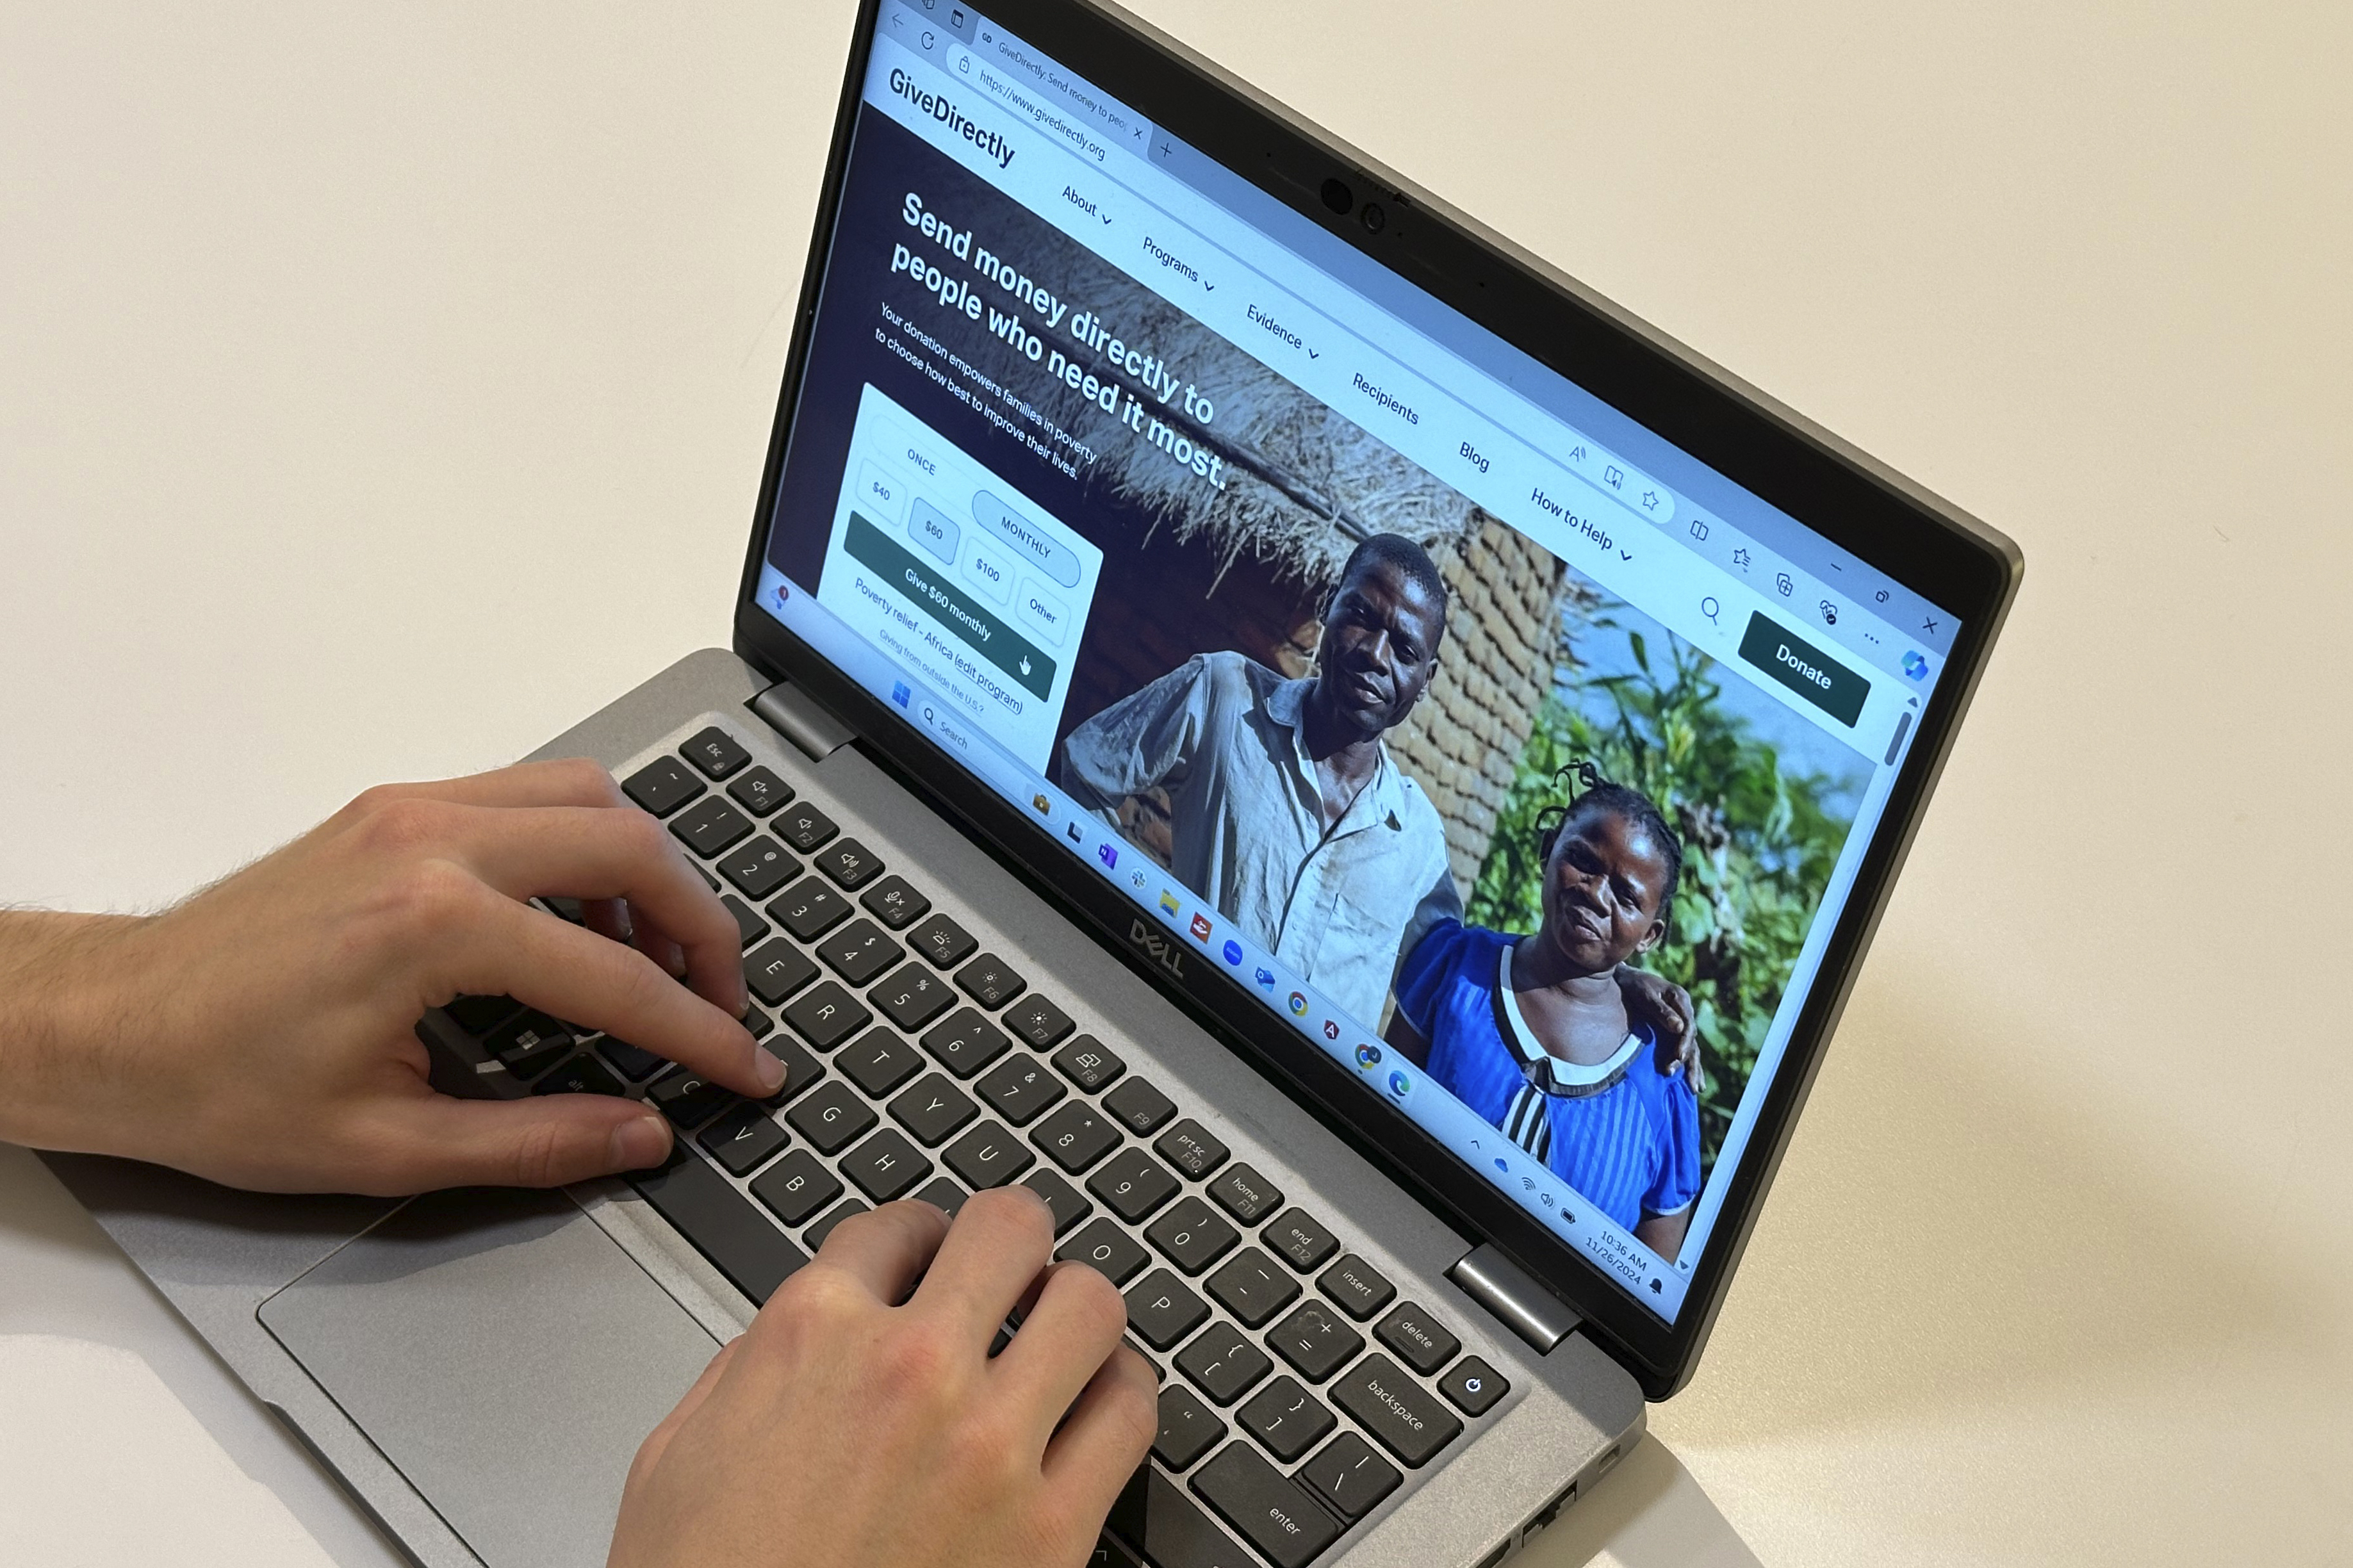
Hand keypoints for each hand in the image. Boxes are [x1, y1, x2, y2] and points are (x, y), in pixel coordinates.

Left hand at [0, 759, 778, 1193]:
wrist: (105, 1027)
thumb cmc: (217, 1087)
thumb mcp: (386, 1148)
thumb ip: (535, 1142)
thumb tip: (642, 1135)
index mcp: (433, 927)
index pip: (616, 977)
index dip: (701, 1032)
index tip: (749, 1067)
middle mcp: (432, 842)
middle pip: (630, 849)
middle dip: (702, 929)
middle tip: (723, 1001)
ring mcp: (412, 810)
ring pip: (589, 797)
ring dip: (649, 869)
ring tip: (660, 955)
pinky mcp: (394, 807)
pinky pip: (530, 791)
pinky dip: (586, 841)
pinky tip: (584, 912)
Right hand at [609, 1188, 1157, 1567]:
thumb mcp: (678, 1457)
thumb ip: (748, 1370)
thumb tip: (792, 1336)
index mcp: (814, 1337)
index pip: (895, 1226)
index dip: (914, 1240)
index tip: (926, 1258)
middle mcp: (910, 1369)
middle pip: (1010, 1228)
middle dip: (1012, 1242)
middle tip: (1010, 1271)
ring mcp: (990, 1445)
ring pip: (1091, 1305)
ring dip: (1076, 1311)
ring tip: (1063, 1335)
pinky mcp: (1052, 1528)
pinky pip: (1131, 1416)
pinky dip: (1122, 1396)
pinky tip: (1098, 1406)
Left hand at [1615, 965, 1701, 1091]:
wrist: (1627, 979)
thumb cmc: (1634, 985)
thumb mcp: (1645, 995)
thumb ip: (1661, 1011)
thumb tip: (1679, 1028)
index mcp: (1681, 999)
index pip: (1688, 1025)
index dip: (1685, 1042)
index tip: (1679, 1056)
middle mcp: (1684, 1011)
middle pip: (1692, 1039)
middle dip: (1690, 1061)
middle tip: (1689, 1083)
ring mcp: (1680, 1021)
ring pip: (1691, 1046)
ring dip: (1692, 1067)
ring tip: (1696, 1089)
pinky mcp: (1674, 1029)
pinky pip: (1684, 1048)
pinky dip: (1687, 1063)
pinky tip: (1692, 1081)